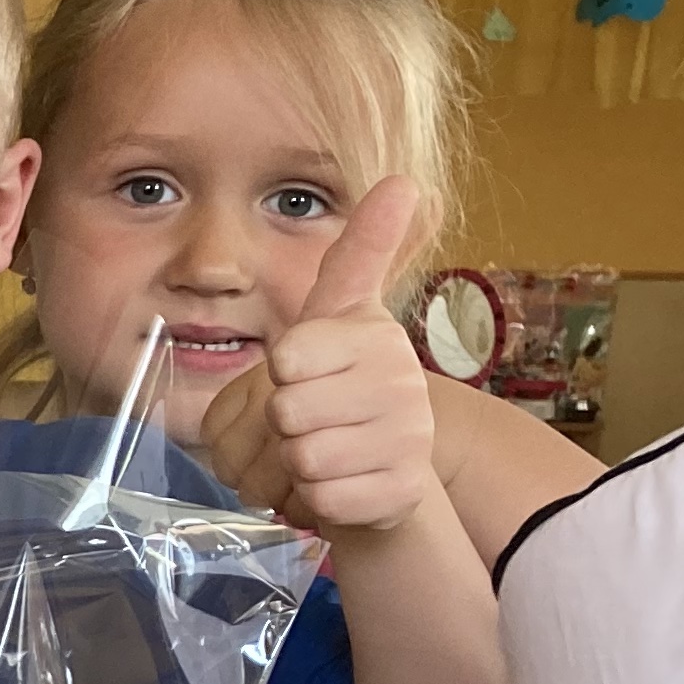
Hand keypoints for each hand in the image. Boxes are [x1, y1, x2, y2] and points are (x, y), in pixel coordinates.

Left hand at [200, 180, 437, 537]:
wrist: (388, 468)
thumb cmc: (346, 385)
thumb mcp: (344, 314)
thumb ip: (361, 250)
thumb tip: (406, 181)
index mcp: (375, 337)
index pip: (286, 359)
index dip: (277, 377)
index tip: (300, 376)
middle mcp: (399, 383)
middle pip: (286, 413)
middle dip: (280, 427)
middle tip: (307, 423)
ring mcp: (405, 439)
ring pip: (302, 459)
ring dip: (294, 467)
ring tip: (322, 453)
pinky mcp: (400, 491)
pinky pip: (324, 499)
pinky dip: (317, 501)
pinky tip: (341, 485)